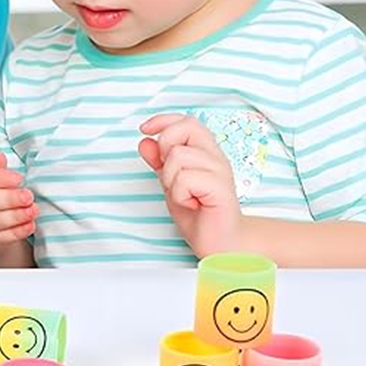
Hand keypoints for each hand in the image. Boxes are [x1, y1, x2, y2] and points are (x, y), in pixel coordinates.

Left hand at [139, 114, 241, 256]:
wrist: (219, 245)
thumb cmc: (198, 213)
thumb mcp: (169, 182)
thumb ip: (158, 161)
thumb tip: (144, 140)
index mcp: (205, 152)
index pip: (187, 121)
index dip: (164, 120)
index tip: (144, 129)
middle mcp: (215, 157)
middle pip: (185, 128)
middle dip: (166, 148)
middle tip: (172, 176)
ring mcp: (220, 172)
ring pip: (179, 155)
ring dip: (171, 179)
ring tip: (184, 196)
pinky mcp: (221, 189)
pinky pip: (185, 178)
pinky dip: (179, 194)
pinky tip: (191, 204)